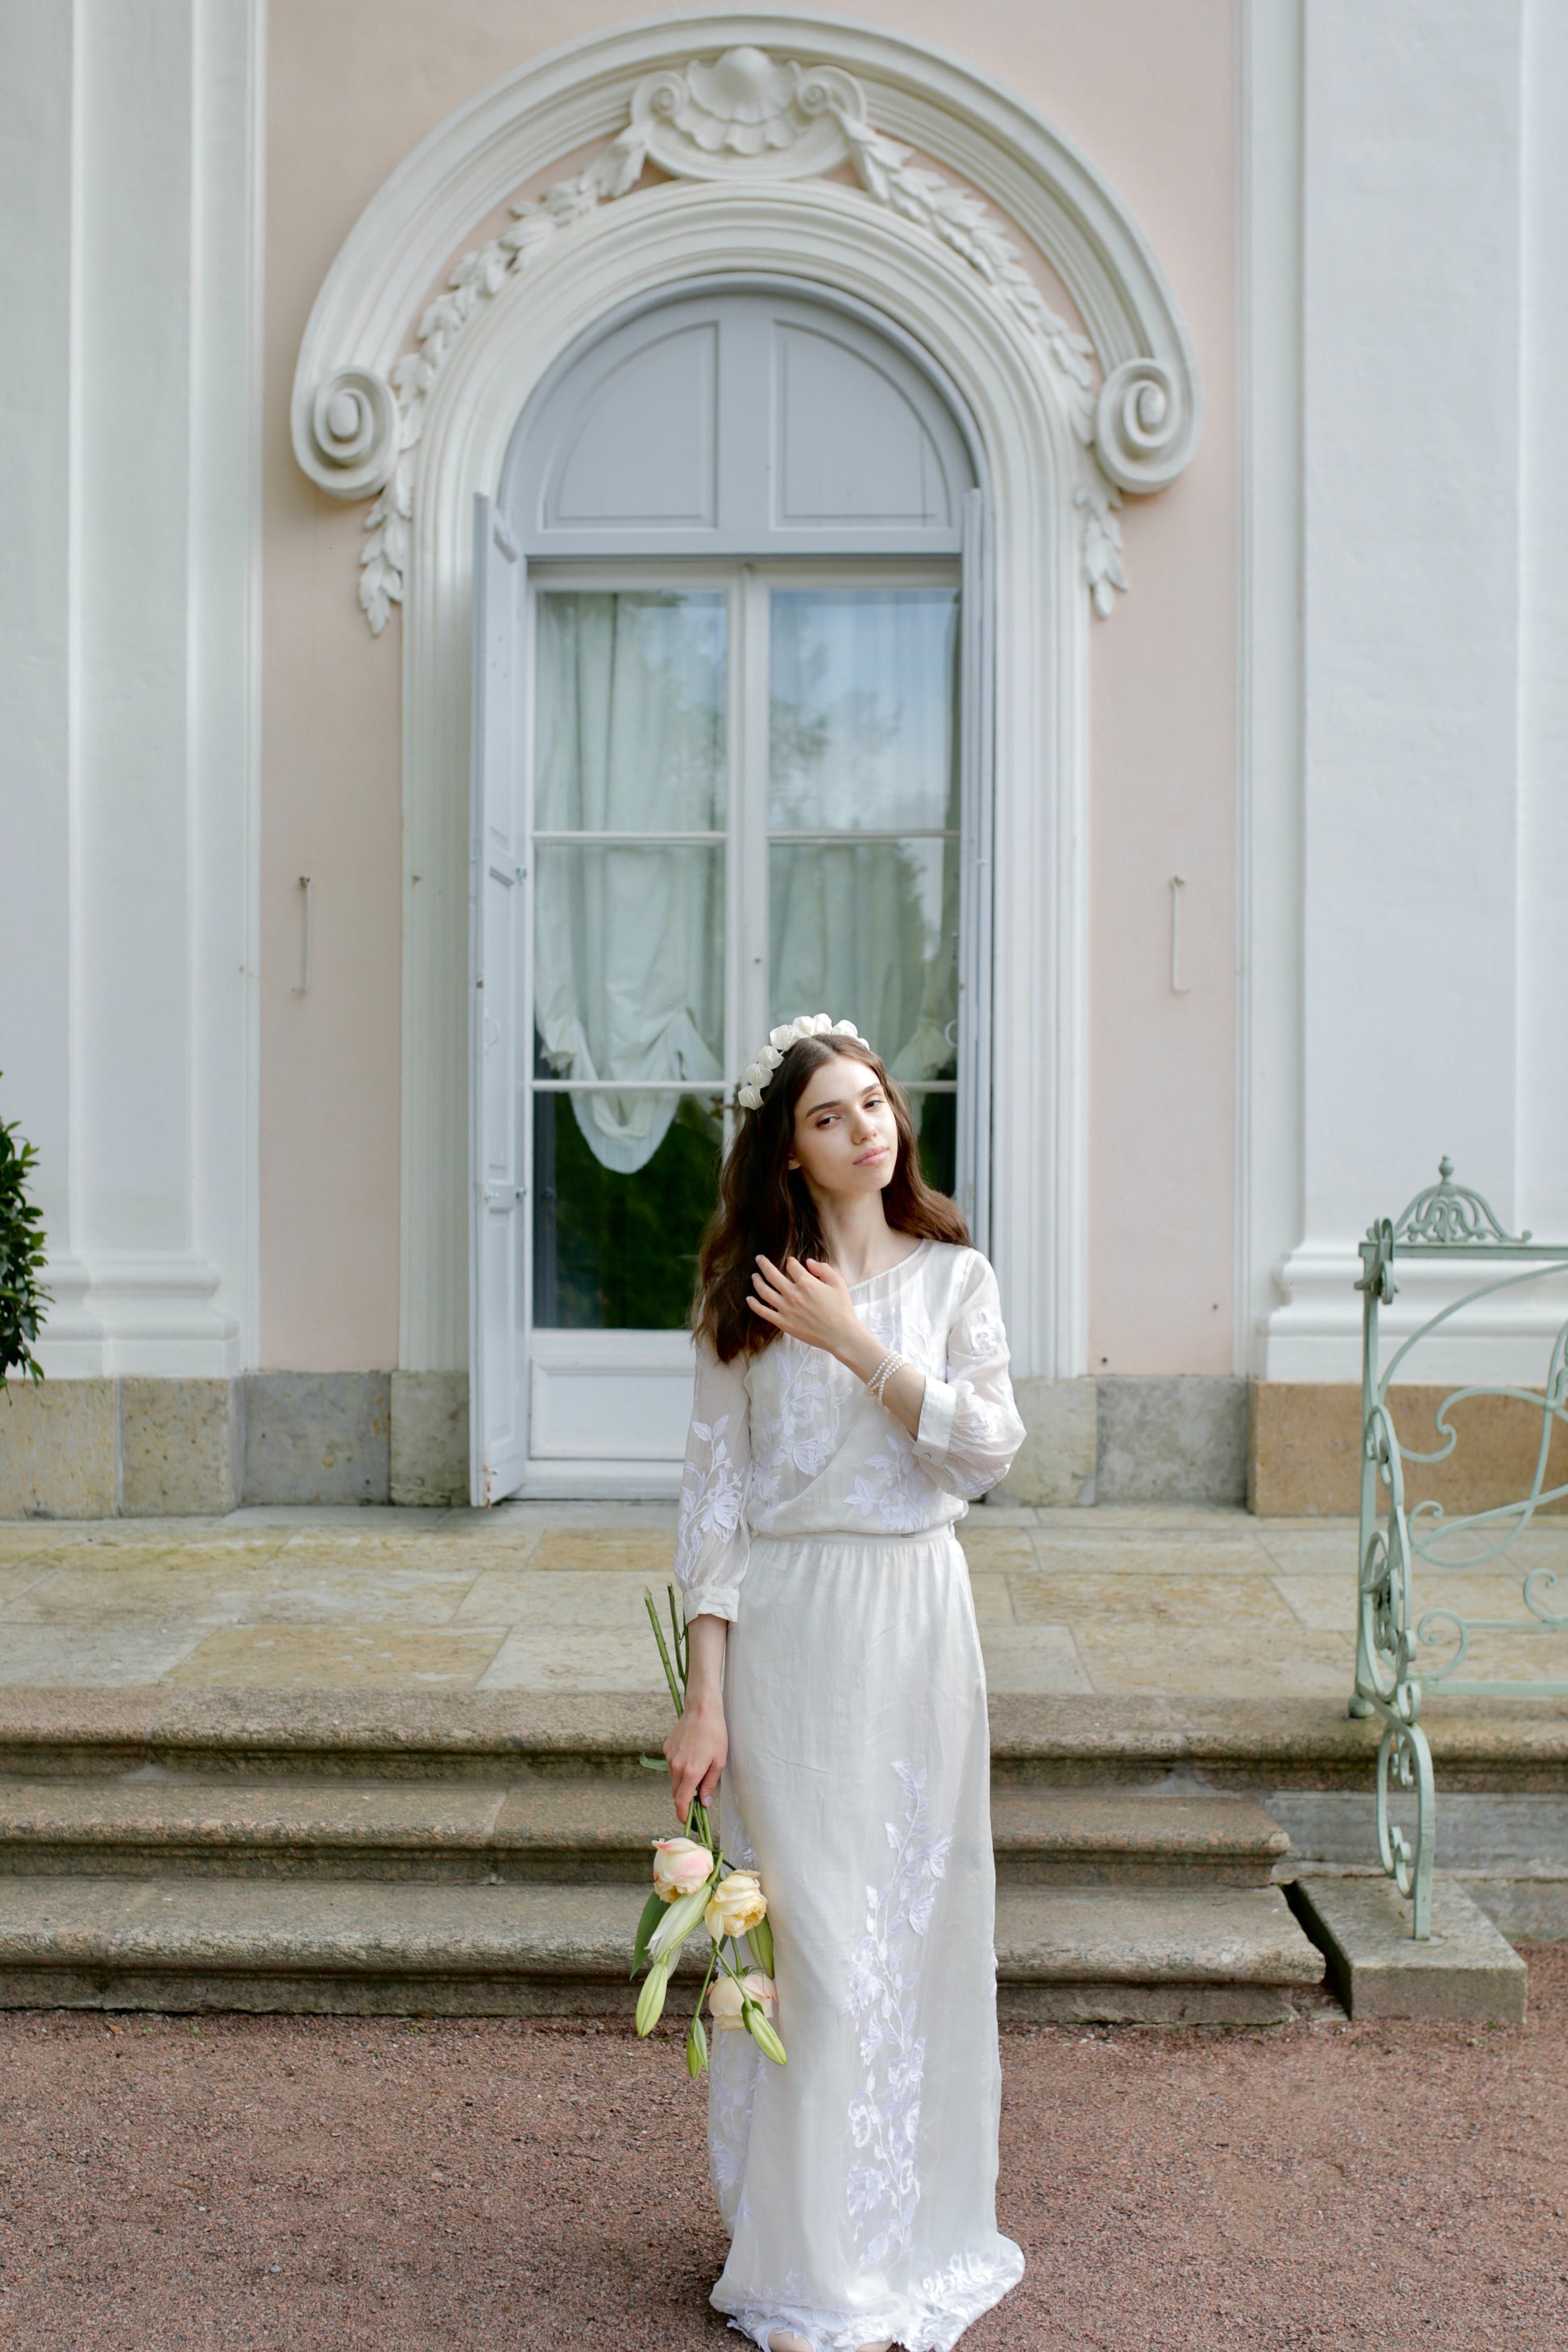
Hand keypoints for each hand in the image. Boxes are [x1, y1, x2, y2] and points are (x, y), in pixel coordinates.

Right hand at [665, 1693, 726, 1822]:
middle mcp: (676, 1767)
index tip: (686, 1820)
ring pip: (674, 1778)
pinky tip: (692, 1753)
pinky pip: (672, 1764)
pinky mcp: (666, 1748)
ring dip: (683, 1780)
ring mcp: (669, 1757)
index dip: (682, 1814)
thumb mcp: (719, 1762)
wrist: (701, 1709)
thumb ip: (709, 1785)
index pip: (681, 1802)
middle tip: (698, 1798)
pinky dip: (680, 1766)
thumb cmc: (715, 1734)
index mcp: (690, 1772)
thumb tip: (704, 1803)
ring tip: (699, 1766)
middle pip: (676, 1792)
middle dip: (684, 1798)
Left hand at [747, 1254, 864, 1362]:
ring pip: (764, 1291)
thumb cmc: (842, 1309)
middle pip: (772, 1274)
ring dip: (757, 1281)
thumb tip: (808, 1262)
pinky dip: (754, 1305)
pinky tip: (749, 1299)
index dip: (790, 1261)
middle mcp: (793, 1294)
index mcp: (806, 1282)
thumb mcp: (838, 1283)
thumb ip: (823, 1269)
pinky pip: (763, 1312)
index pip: (791, 1265)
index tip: (790, 1262)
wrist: (840, 1335)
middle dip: (764, 1264)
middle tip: (759, 1259)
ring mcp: (786, 1309)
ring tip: (754, 1276)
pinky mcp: (783, 1322)